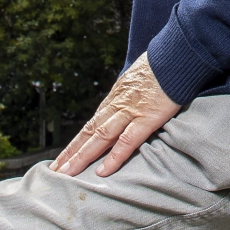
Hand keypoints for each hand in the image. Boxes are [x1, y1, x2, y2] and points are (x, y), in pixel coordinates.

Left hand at [50, 54, 179, 178]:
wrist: (174, 56)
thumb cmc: (160, 67)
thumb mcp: (137, 80)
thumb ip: (128, 95)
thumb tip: (123, 105)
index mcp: (115, 99)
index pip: (90, 125)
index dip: (76, 143)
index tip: (63, 158)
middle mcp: (117, 106)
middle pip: (89, 133)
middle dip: (71, 153)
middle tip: (55, 171)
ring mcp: (130, 112)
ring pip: (100, 137)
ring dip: (82, 156)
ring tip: (67, 173)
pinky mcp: (147, 118)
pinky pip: (127, 141)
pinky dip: (114, 157)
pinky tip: (102, 171)